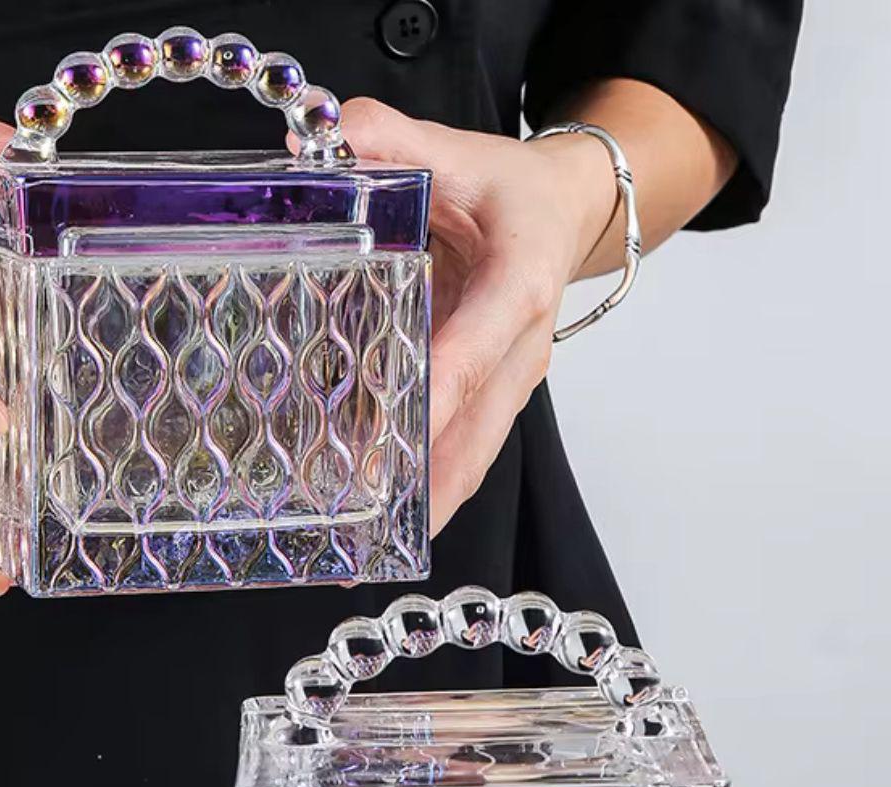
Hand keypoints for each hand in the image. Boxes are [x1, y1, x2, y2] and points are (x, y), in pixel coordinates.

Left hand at [335, 99, 618, 535]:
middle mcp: (524, 345)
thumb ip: (393, 139)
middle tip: (367, 521)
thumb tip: (326, 142)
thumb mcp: (459, 149)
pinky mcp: (496, 396)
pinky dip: (430, 487)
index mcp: (521, 282)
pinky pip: (465, 450)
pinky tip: (386, 516)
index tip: (400, 437)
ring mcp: (513, 379)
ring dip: (428, 500)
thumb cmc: (512, 189)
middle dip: (426, 481)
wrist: (564, 213)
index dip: (439, 394)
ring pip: (475, 454)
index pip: (477, 346)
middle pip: (479, 428)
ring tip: (368, 542)